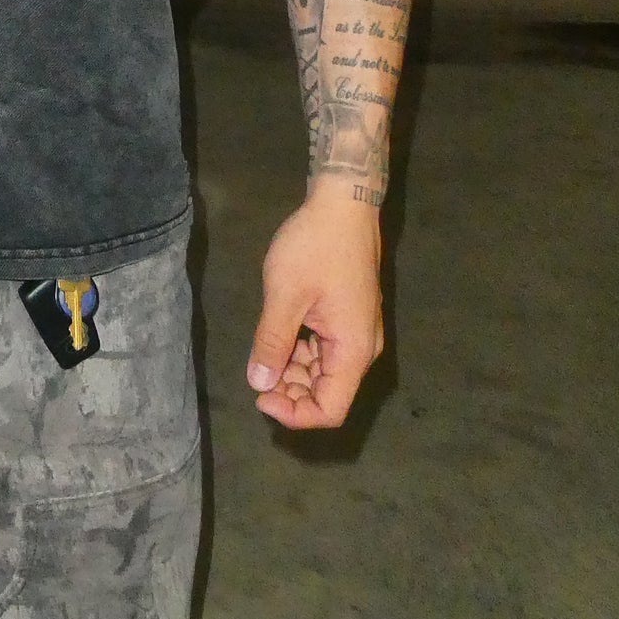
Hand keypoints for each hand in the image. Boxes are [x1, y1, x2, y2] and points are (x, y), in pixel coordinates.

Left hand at [247, 182, 383, 429]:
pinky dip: (301, 354)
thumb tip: (258, 383)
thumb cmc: (315, 246)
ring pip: (325, 374)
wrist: (344, 203)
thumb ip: (272, 342)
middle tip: (257, 375)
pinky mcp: (348, 319)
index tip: (261, 396)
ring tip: (264, 353)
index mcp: (352, 350)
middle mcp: (361, 349)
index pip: (330, 410)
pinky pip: (325, 352)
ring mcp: (357, 333)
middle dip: (291, 394)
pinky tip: (279, 337)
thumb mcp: (285, 295)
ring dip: (293, 373)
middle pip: (328, 394)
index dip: (294, 414)